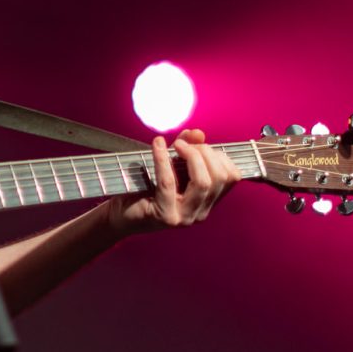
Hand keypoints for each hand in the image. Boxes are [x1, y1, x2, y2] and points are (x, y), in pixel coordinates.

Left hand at [105, 129, 238, 236]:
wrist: (120, 213)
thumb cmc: (145, 188)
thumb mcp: (170, 165)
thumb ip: (186, 149)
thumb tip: (198, 133)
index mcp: (207, 202)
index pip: (232, 177)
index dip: (219, 155)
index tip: (199, 145)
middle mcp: (200, 213)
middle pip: (219, 177)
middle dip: (204, 152)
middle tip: (183, 144)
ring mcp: (185, 218)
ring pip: (203, 182)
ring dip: (191, 156)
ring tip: (176, 145)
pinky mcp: (165, 217)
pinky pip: (169, 182)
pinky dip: (163, 159)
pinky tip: (157, 145)